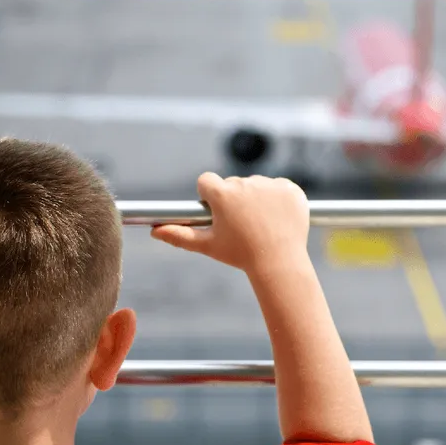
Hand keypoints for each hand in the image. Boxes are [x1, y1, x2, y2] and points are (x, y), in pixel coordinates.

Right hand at [151, 173, 309, 273]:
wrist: (279, 263)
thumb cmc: (240, 255)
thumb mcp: (208, 246)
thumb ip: (179, 235)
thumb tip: (155, 231)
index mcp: (222, 194)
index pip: (206, 181)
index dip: (209, 196)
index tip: (216, 210)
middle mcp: (245, 184)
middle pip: (233, 184)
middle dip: (235, 199)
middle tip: (242, 224)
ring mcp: (270, 185)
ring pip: (257, 185)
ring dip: (257, 198)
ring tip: (262, 223)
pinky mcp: (291, 189)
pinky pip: (280, 187)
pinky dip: (279, 199)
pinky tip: (278, 218)